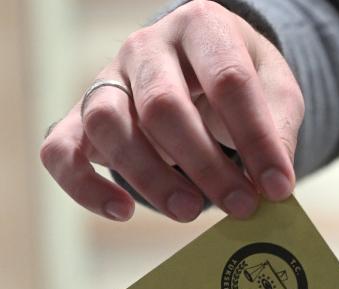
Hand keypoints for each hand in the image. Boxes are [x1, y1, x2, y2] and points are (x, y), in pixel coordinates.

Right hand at [40, 0, 304, 222]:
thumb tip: (273, 183)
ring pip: (107, 123)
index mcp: (201, 26)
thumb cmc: (236, 83)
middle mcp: (145, 46)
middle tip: (240, 206)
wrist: (194, 70)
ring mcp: (106, 79)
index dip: (256, 138)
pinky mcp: (78, 118)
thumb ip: (277, 129)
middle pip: (163, 104)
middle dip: (205, 164)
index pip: (228, 79)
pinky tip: (122, 212)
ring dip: (149, 176)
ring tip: (190, 211)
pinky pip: (60, 150)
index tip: (277, 186)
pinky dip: (85, 187)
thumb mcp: (275, 90)